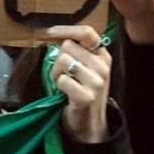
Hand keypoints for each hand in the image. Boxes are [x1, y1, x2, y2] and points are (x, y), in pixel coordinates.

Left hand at [42, 25, 110, 144]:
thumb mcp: (84, 67)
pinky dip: (58, 85)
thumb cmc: (82, 91)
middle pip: (68, 46)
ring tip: (64, 83)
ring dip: (56, 72)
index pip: (87, 32)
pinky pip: (62, 80)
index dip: (66, 30)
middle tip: (63, 73)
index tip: (50, 32)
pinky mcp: (86, 96)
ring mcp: (96, 81)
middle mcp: (102, 66)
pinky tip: (65, 93)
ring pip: (63, 60)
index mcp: (102, 55)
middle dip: (59, 58)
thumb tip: (53, 33)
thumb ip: (75, 50)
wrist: (89, 123)